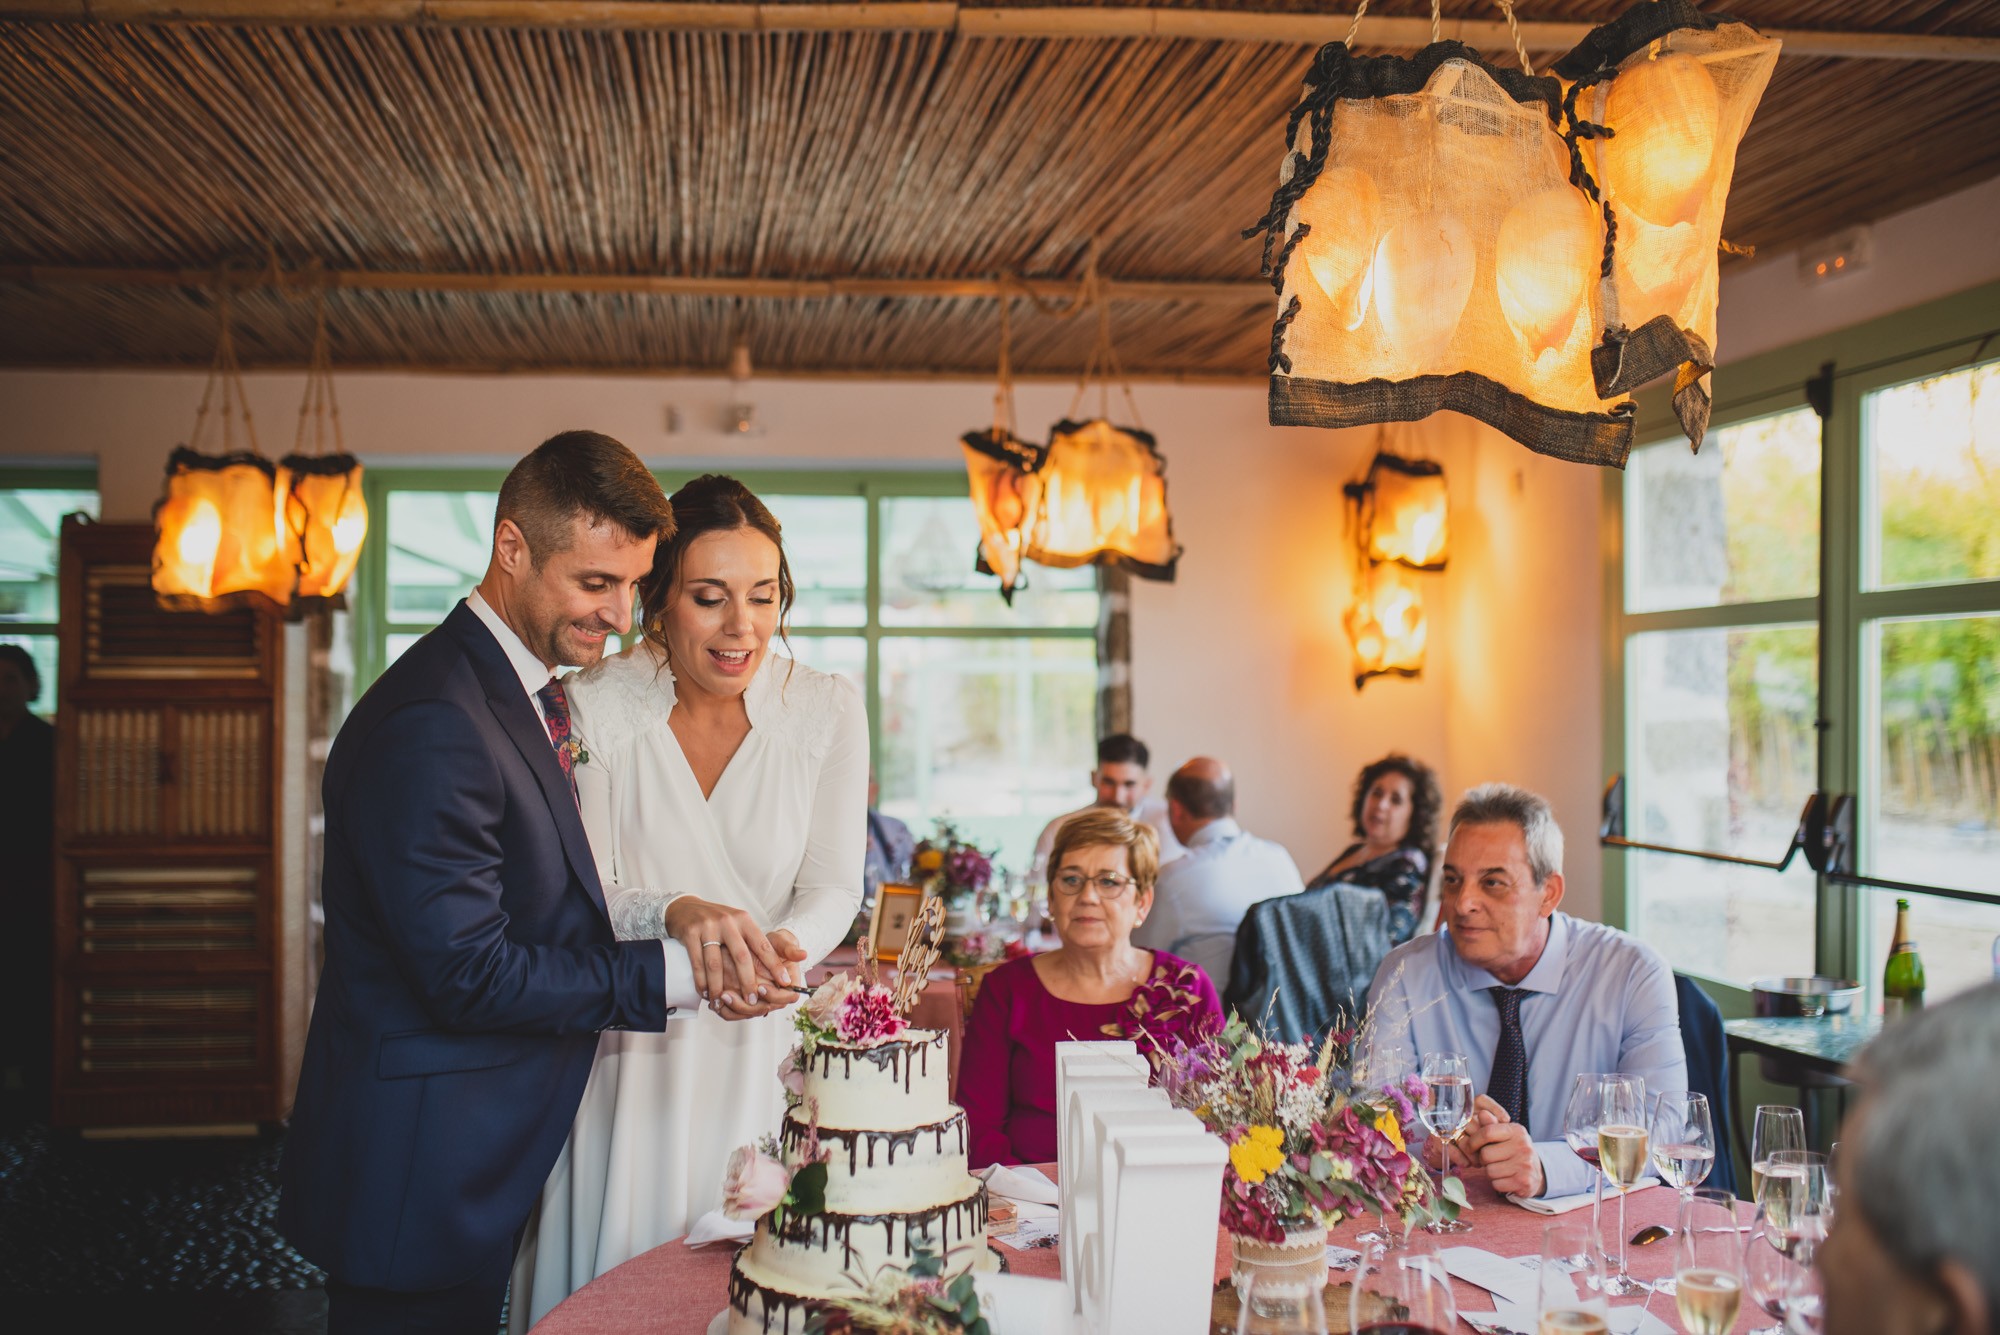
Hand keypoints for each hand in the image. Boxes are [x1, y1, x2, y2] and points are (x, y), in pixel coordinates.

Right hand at [665, 896, 789, 1002]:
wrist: (685, 908)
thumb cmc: (717, 921)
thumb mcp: (739, 924)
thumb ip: (758, 941)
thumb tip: (798, 956)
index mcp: (744, 920)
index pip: (762, 945)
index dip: (774, 965)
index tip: (785, 983)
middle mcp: (728, 922)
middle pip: (741, 957)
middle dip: (747, 982)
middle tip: (752, 1001)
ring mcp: (708, 927)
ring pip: (716, 964)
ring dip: (719, 987)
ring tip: (722, 1003)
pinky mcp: (690, 933)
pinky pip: (697, 963)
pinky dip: (701, 982)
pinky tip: (705, 993)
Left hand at [708, 930, 810, 1020]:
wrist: (758, 946)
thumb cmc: (774, 944)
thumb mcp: (783, 942)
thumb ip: (790, 949)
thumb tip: (802, 954)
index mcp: (788, 986)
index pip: (785, 998)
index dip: (773, 995)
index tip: (761, 987)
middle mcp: (773, 997)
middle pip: (763, 1010)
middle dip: (747, 1005)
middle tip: (733, 994)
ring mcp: (758, 1001)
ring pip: (746, 1014)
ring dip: (733, 1008)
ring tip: (722, 996)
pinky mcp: (744, 1002)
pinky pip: (734, 1013)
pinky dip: (724, 1009)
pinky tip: (716, 999)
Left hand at [1461, 1095, 1543, 1197]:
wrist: (1536, 1174)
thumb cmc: (1514, 1151)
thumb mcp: (1505, 1135)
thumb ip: (1491, 1125)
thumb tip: (1481, 1113)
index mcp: (1517, 1131)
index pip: (1487, 1132)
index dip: (1473, 1141)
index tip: (1471, 1146)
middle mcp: (1523, 1146)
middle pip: (1485, 1154)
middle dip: (1483, 1159)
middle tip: (1490, 1160)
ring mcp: (1525, 1165)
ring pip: (1490, 1171)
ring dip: (1490, 1172)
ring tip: (1499, 1168)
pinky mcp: (1524, 1182)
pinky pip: (1496, 1184)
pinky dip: (1497, 1183)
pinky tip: (1505, 1179)